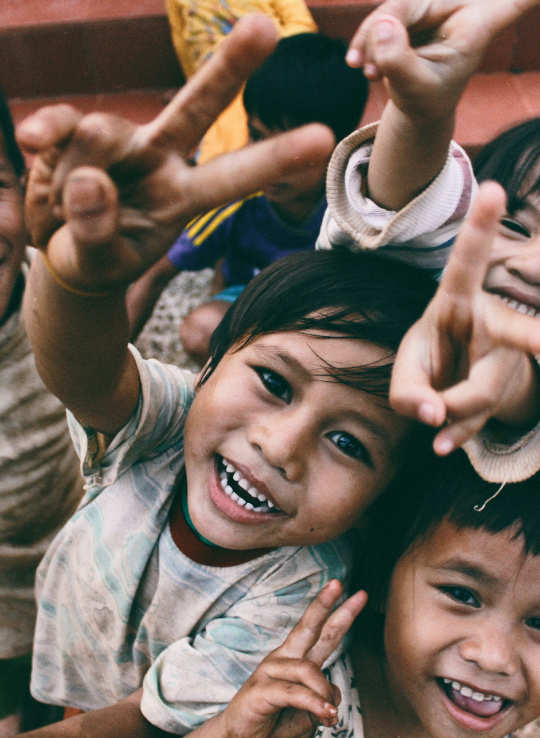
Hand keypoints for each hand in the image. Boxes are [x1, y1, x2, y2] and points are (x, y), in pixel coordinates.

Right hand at [16, 14, 333, 294]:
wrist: (62, 249)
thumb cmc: (96, 258)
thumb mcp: (99, 261)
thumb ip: (97, 231)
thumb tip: (90, 178)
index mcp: (184, 197)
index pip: (232, 176)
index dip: (274, 157)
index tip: (323, 137)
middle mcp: (160, 159)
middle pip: (196, 107)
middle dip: (228, 69)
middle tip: (264, 27)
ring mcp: (120, 141)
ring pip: (104, 130)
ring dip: (79, 167)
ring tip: (65, 202)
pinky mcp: (75, 131)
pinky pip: (62, 123)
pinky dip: (47, 132)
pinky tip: (33, 142)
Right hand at [218, 581, 366, 737]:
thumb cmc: (275, 724)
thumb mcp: (308, 714)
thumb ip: (323, 699)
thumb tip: (333, 694)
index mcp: (296, 660)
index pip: (322, 632)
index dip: (340, 613)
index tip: (359, 595)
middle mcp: (283, 659)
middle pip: (308, 627)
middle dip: (327, 605)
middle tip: (342, 585)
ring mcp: (269, 671)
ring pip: (309, 670)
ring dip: (324, 696)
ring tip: (330, 717)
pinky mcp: (260, 690)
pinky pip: (295, 693)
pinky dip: (314, 704)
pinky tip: (327, 714)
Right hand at [345, 0, 539, 122]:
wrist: (418, 105)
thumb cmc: (428, 100)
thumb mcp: (415, 91)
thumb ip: (399, 62)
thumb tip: (382, 25)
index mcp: (477, 25)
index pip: (509, 0)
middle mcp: (458, 6)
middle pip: (411, 2)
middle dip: (383, 32)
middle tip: (370, 71)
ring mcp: (432, 5)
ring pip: (390, 7)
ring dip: (370, 40)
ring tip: (369, 73)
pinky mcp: (411, 8)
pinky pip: (381, 15)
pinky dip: (366, 40)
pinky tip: (360, 64)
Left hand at [390, 181, 539, 454]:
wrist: (451, 386)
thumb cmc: (428, 361)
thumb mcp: (405, 370)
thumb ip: (408, 392)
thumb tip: (435, 418)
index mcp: (456, 303)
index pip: (466, 265)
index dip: (479, 229)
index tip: (492, 189)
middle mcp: (491, 326)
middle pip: (517, 336)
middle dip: (538, 338)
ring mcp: (505, 361)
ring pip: (487, 391)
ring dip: (453, 415)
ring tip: (432, 437)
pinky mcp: (506, 392)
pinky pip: (483, 418)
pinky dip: (458, 434)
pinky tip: (443, 445)